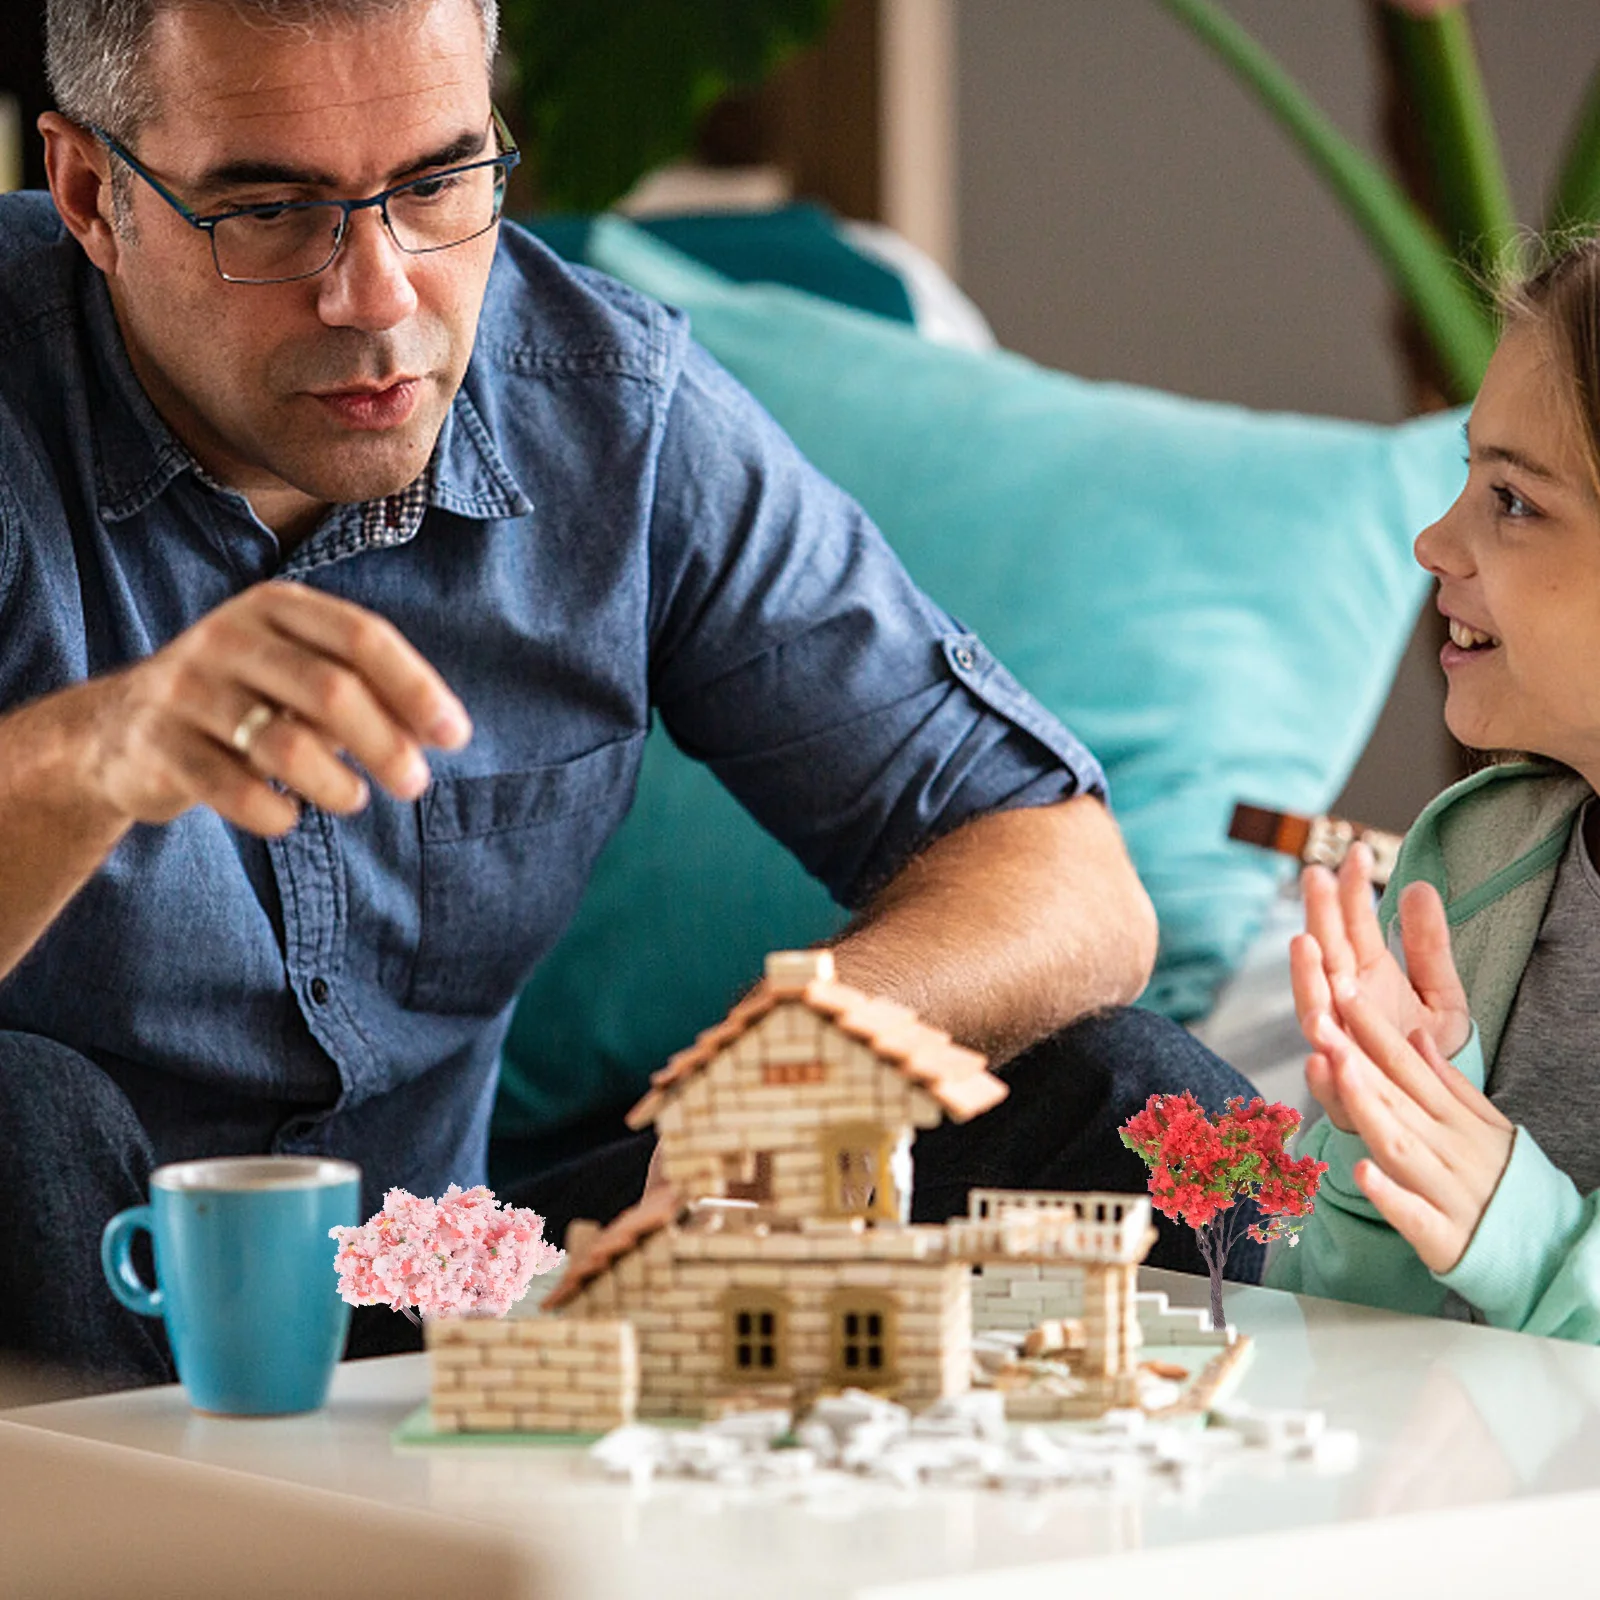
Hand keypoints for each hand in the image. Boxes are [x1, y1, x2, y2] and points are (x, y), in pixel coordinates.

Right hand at [85, 581, 470, 835]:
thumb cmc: (245, 701)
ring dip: (335, 784)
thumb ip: (369, 695)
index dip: (416, 687)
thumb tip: (441, 734)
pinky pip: (235, 790)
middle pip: (330, 690)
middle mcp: (228, 636)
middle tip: (414, 785)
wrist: (120, 729)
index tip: (455, 737)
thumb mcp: (303, 678)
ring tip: (351, 798)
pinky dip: (276, 813)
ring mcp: (186, 688)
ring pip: (284, 745)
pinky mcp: (157, 745)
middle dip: (385, 745)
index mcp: (276, 606)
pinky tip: (288, 814)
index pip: (362, 636)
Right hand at [1291, 843, 1470, 1130]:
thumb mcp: (1440, 994)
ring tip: (1305, 944)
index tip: (1353, 853)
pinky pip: (1328, 1086)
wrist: (1429, 1110)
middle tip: (1316, 877)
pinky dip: (1321, 1073)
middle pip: (1325, 956)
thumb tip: (1420, 885)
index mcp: (1362, 977)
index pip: (1351, 925)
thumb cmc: (1423, 1049)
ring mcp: (1339, 1047)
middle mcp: (1342, 1007)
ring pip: (1315, 1010)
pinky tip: (1319, 1053)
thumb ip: (1428, 946)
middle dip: (1319, 916)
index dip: (1350, 890)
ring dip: (1306, 978)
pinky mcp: (1345, 1096)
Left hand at [1308, 977, 1512, 1274]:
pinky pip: (1413, 1214)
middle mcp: (1448, 1147)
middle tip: (1319, 1018)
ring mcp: (1445, 1191)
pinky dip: (1389, 1194)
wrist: (1548, 1250)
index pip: (1406, 1063)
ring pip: (1398, 1144)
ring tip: (1338, 1071)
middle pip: (1394, 1096)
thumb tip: (1415, 1034)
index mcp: (1454, 1117)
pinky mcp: (1443, 1237)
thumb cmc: (1507, 1180)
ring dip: (1368, 1108)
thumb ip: (1449, 1081)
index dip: (1372, 1026)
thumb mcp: (1487, 1123)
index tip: (1341, 987)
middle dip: (1354, 1056)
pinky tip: (1362, 1171)